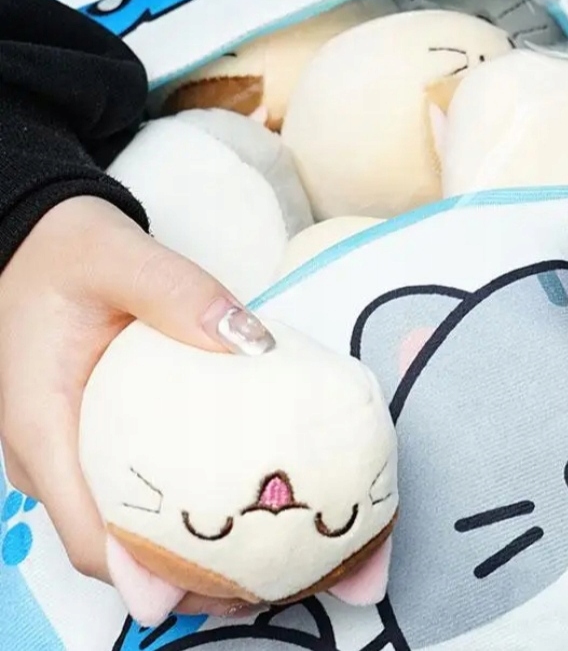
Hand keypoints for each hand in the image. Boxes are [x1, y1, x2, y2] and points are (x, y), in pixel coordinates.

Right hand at [0, 196, 265, 616]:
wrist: (33, 242)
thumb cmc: (68, 252)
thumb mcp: (120, 256)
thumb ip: (182, 293)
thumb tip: (253, 344)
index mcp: (43, 428)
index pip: (94, 539)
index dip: (160, 578)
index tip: (234, 583)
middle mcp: (51, 459)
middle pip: (117, 553)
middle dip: (191, 577)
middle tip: (277, 574)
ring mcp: (70, 456)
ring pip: (128, 532)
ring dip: (192, 553)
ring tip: (272, 552)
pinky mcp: (95, 443)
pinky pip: (137, 497)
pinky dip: (186, 514)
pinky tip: (242, 505)